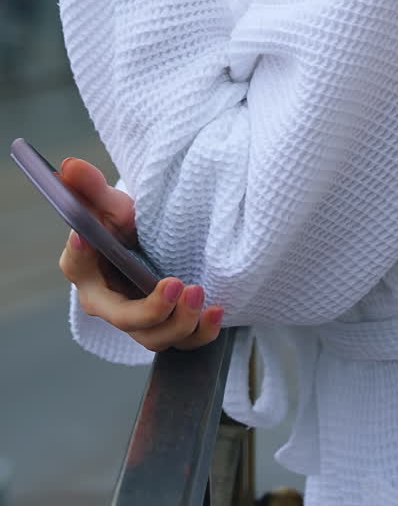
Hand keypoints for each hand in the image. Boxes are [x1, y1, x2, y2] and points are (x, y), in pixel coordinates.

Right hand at [58, 157, 223, 351]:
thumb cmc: (120, 224)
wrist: (145, 244)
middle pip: (123, 318)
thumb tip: (70, 167)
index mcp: (85, 268)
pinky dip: (200, 333)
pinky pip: (183, 342)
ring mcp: (138, 320)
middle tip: (175, 284)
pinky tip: (215, 313)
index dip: (79, 252)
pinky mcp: (166, 327)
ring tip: (198, 293)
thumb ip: (93, 187)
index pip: (76, 263)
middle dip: (150, 309)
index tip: (86, 236)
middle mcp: (108, 302)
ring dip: (179, 322)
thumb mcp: (109, 203)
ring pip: (154, 337)